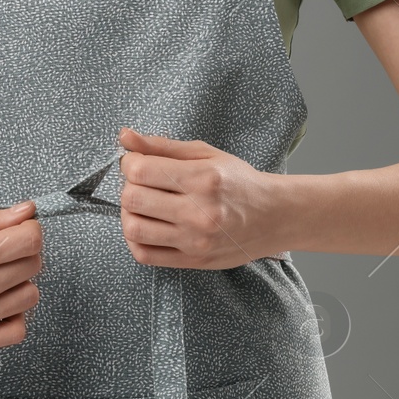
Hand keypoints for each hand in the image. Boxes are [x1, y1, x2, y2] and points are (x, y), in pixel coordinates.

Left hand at [115, 127, 286, 268]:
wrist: (274, 217)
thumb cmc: (239, 182)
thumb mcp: (205, 154)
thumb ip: (162, 146)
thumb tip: (124, 136)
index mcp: (202, 179)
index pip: (140, 171)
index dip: (129, 163)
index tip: (136, 163)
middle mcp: (199, 212)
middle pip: (132, 200)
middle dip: (129, 187)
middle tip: (142, 184)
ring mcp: (195, 241)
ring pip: (133, 229)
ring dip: (130, 214)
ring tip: (145, 206)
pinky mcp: (193, 261)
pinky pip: (145, 255)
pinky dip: (136, 240)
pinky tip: (148, 226)